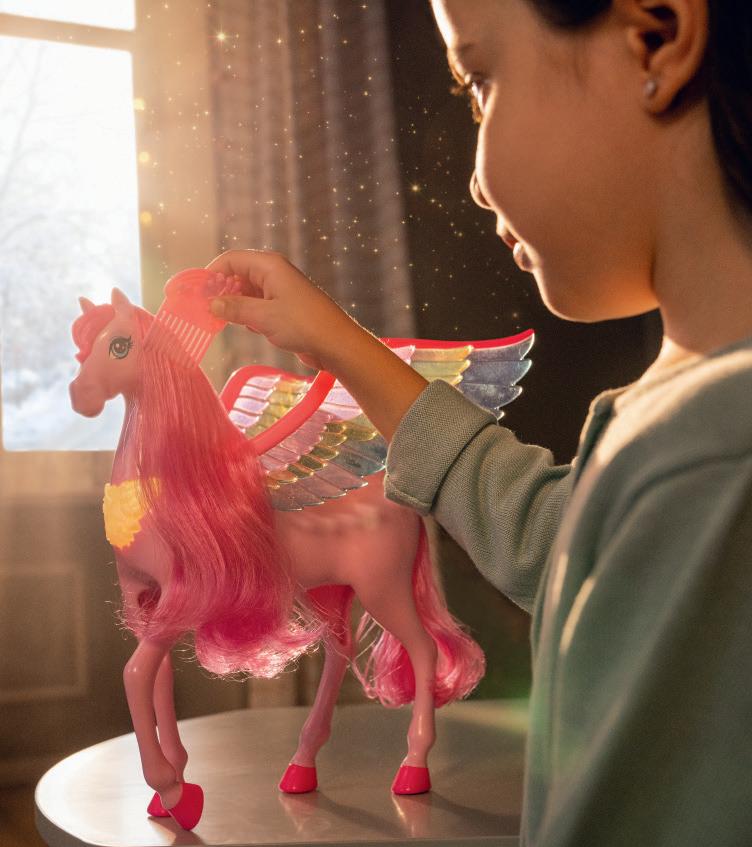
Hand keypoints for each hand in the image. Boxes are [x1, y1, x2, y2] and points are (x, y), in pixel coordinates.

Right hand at [205, 249, 355, 370]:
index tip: (195, 291)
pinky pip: (258, 306)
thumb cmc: (304, 325)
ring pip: (246, 293)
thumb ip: (235, 308)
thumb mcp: (264, 316)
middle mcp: (273, 274)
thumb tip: (212, 304)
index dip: (211, 273)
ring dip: (234, 306)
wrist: (336, 344)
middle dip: (220, 291)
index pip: (231, 259)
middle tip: (202, 308)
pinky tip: (247, 327)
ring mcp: (279, 291)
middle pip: (237, 275)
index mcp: (269, 266)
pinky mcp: (283, 309)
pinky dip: (248, 315)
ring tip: (219, 320)